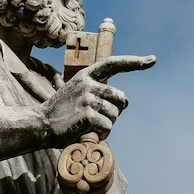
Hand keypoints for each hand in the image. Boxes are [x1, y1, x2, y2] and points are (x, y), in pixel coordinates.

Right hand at [40, 55, 155, 145]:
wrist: (41, 124)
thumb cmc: (64, 112)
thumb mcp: (79, 94)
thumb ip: (100, 93)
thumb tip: (126, 101)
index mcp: (86, 75)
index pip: (113, 64)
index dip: (134, 62)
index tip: (152, 60)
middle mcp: (88, 83)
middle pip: (120, 98)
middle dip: (116, 110)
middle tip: (98, 117)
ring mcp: (87, 98)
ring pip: (115, 115)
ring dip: (107, 125)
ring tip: (89, 125)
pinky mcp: (87, 114)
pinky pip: (108, 126)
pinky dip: (102, 134)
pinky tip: (88, 132)